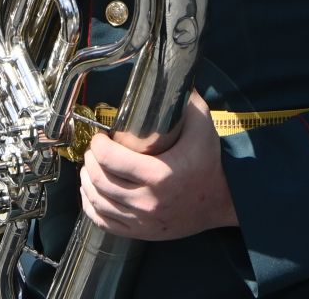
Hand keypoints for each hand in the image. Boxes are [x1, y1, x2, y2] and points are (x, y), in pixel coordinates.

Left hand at [79, 94, 237, 240]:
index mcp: (160, 175)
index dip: (98, 146)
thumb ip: (186, 101)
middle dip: (90, 161)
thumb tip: (169, 75)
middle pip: (100, 181)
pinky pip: (104, 222)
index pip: (111, 160)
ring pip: (98, 202)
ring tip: (90, 167)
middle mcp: (148, 201)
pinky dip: (91, 206)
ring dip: (87, 182)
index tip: (99, 137)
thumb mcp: (203, 127)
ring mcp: (143, 220)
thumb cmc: (209, 162)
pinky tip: (92, 193)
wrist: (221, 201)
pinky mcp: (141, 232)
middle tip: (94, 149)